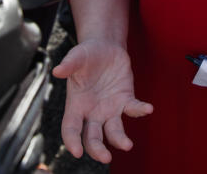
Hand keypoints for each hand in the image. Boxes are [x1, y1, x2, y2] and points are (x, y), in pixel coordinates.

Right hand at [53, 39, 152, 162]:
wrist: (105, 47)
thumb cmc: (86, 55)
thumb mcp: (76, 56)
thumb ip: (69, 64)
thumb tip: (57, 71)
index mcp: (76, 105)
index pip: (71, 128)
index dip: (72, 141)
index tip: (77, 152)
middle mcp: (92, 112)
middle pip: (92, 137)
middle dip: (97, 149)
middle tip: (105, 158)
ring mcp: (110, 109)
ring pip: (113, 131)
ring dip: (120, 139)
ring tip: (127, 145)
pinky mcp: (125, 100)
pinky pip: (133, 108)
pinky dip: (140, 110)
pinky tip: (148, 109)